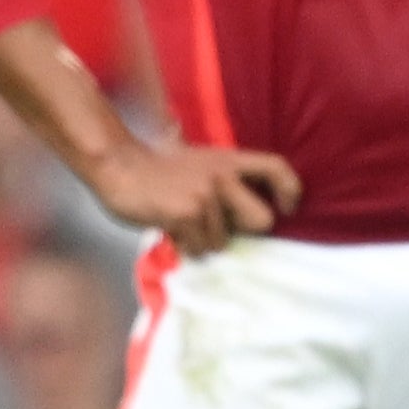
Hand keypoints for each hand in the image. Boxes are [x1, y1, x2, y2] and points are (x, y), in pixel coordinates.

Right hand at [85, 138, 300, 256]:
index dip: (290, 189)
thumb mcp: (199, 163)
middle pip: (261, 221)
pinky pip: (199, 249)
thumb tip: (244, 216)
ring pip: (222, 243)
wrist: (119, 166)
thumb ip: (223, 181)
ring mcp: (206, 195)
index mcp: (228, 160)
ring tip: (181, 222)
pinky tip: (170, 228)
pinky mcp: (187, 214)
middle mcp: (223, 176)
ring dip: (203, 241)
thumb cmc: (157, 169)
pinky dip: (185, 246)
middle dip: (242, 232)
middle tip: (217, 228)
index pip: (276, 167)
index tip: (288, 208)